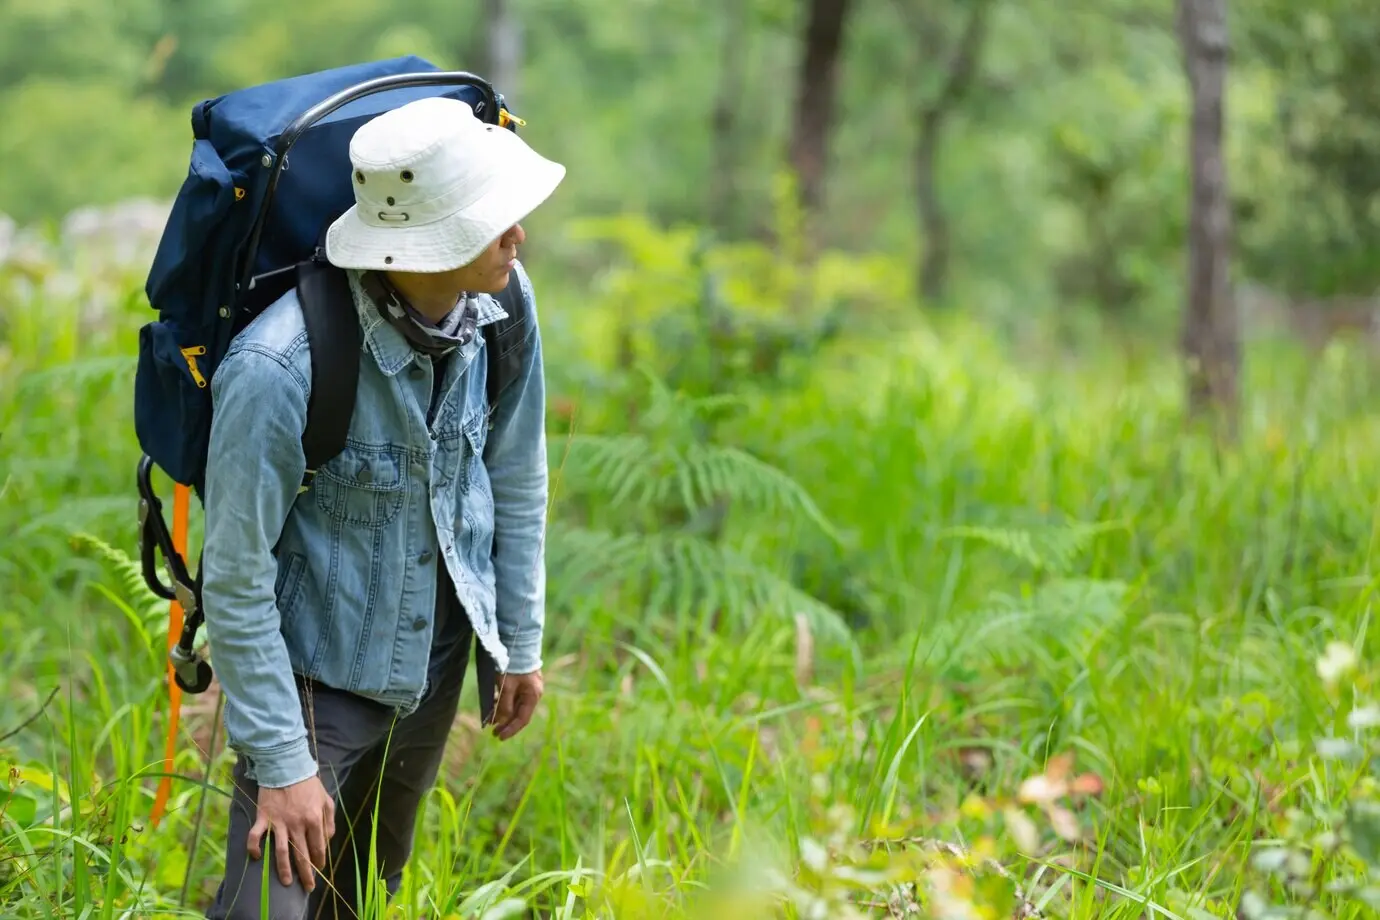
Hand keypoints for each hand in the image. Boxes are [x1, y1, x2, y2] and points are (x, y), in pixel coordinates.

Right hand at [247, 774, 335, 890]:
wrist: (286, 767)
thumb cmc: (308, 784)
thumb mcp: (326, 799)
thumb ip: (328, 820)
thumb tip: (327, 840)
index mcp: (314, 819)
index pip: (318, 847)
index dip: (319, 860)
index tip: (319, 869)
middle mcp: (297, 824)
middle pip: (302, 854)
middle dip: (306, 873)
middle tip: (308, 887)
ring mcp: (279, 822)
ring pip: (281, 852)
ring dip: (284, 870)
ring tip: (286, 883)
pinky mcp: (263, 818)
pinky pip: (256, 837)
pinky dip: (254, 848)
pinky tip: (256, 858)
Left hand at [491, 670, 542, 740]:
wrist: (518, 643)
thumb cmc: (513, 665)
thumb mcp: (506, 686)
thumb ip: (505, 705)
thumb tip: (501, 720)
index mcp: (533, 696)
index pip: (522, 719)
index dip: (510, 730)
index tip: (498, 737)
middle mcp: (533, 693)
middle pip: (519, 714)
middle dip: (506, 723)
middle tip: (493, 732)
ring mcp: (528, 687)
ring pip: (515, 706)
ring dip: (504, 713)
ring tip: (491, 720)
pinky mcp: (522, 681)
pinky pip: (514, 697)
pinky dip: (504, 703)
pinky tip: (495, 705)